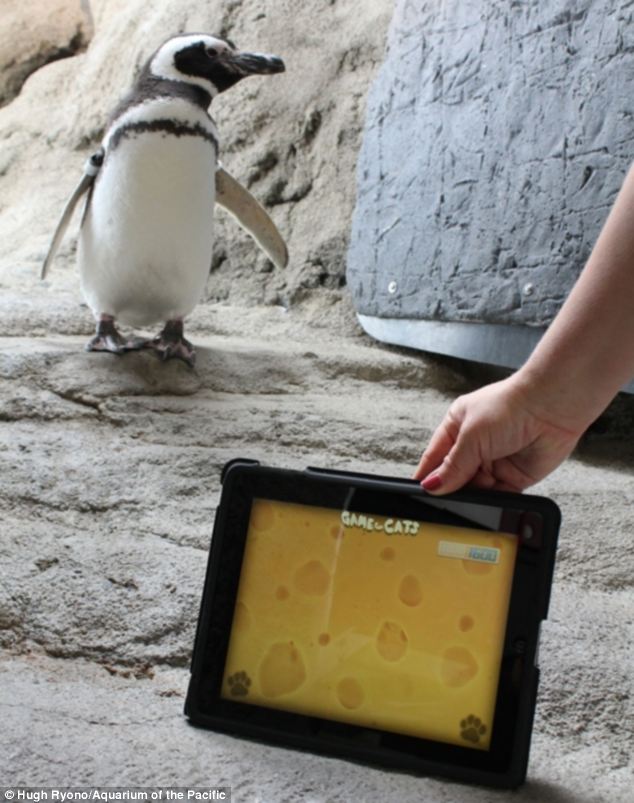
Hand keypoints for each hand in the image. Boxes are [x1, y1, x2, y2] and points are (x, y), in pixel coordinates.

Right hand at [413, 374, 582, 493]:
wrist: (553, 406)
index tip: (418, 494)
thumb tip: (433, 486)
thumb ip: (452, 465)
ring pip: (474, 489)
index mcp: (456, 427)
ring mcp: (494, 462)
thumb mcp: (472, 436)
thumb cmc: (511, 406)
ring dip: (472, 497)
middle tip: (444, 503)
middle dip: (450, 490)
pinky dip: (493, 502)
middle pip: (453, 477)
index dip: (427, 476)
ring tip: (469, 501)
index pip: (434, 458)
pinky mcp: (514, 477)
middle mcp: (474, 446)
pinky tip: (489, 503)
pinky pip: (498, 496)